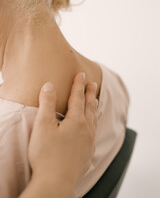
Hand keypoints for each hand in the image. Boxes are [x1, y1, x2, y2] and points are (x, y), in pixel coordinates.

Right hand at [28, 72, 97, 189]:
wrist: (56, 182)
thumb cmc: (47, 154)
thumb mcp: (43, 125)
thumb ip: (47, 103)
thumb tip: (49, 86)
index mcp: (76, 121)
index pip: (78, 97)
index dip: (79, 85)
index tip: (82, 74)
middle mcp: (86, 130)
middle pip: (90, 107)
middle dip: (90, 94)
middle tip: (93, 84)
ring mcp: (88, 142)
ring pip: (94, 120)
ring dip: (94, 108)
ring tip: (96, 102)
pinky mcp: (87, 154)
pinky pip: (94, 134)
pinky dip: (94, 125)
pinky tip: (92, 129)